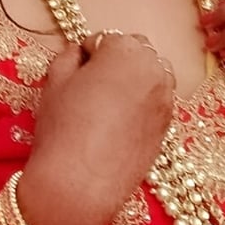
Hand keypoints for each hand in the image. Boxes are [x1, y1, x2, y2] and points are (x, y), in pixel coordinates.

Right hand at [18, 33, 173, 224]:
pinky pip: (158, 102)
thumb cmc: (63, 128)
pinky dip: (144, 104)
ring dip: (136, 80)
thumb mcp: (55, 81)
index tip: (78, 72)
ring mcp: (166, 98)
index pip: (106, 39)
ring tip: (110, 104)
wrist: (79, 184)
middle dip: (118, 62)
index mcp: (125, 49)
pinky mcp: (169, 126)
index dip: (89, 54)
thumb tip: (82, 52)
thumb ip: (70, 55)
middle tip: (93, 86)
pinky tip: (121, 123)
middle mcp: (153, 68)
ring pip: (152, 76)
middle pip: (137, 52)